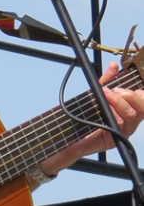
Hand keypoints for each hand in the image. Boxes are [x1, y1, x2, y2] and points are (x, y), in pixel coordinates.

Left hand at [40, 61, 143, 175]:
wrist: (68, 135)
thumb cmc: (83, 115)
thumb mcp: (95, 94)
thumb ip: (106, 80)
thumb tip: (114, 66)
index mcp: (127, 112)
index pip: (142, 104)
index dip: (141, 96)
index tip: (135, 87)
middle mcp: (128, 123)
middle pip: (140, 110)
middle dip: (130, 97)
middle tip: (116, 90)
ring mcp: (122, 132)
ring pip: (131, 117)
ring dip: (119, 102)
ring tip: (107, 93)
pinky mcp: (114, 139)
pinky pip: (119, 125)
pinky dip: (113, 113)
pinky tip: (105, 107)